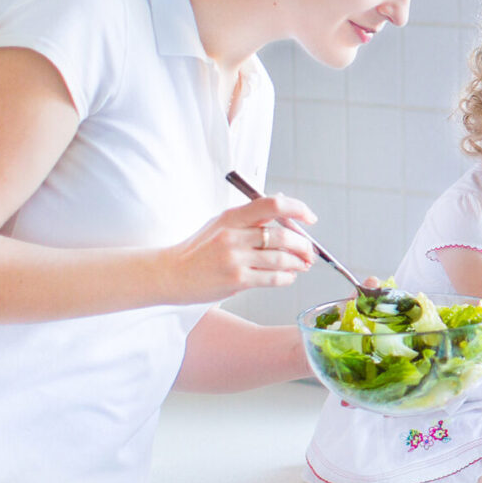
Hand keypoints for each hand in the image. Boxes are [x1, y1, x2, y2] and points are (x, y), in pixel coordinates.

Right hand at [159, 194, 317, 303]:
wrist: (171, 274)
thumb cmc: (198, 250)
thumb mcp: (220, 224)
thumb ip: (251, 216)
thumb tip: (283, 202)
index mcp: (232, 217)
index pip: (273, 205)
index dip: (298, 209)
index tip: (310, 219)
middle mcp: (234, 235)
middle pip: (283, 235)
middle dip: (304, 245)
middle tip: (309, 252)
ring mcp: (235, 258)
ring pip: (281, 258)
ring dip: (299, 263)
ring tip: (303, 264)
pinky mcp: (236, 280)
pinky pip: (273, 278)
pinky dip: (287, 277)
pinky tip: (288, 276)